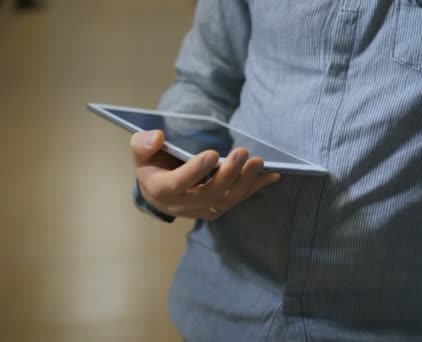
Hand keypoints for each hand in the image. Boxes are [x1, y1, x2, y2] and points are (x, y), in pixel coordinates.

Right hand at [130, 130, 279, 220]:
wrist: (157, 192)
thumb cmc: (151, 166)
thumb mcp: (140, 153)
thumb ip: (143, 144)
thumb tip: (157, 136)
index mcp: (162, 189)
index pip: (179, 183)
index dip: (196, 171)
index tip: (213, 154)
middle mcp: (184, 204)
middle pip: (209, 193)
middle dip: (228, 174)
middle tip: (242, 153)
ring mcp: (203, 209)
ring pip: (227, 200)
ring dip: (246, 183)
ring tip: (259, 163)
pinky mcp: (217, 208)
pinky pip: (238, 199)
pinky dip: (256, 187)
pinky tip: (273, 174)